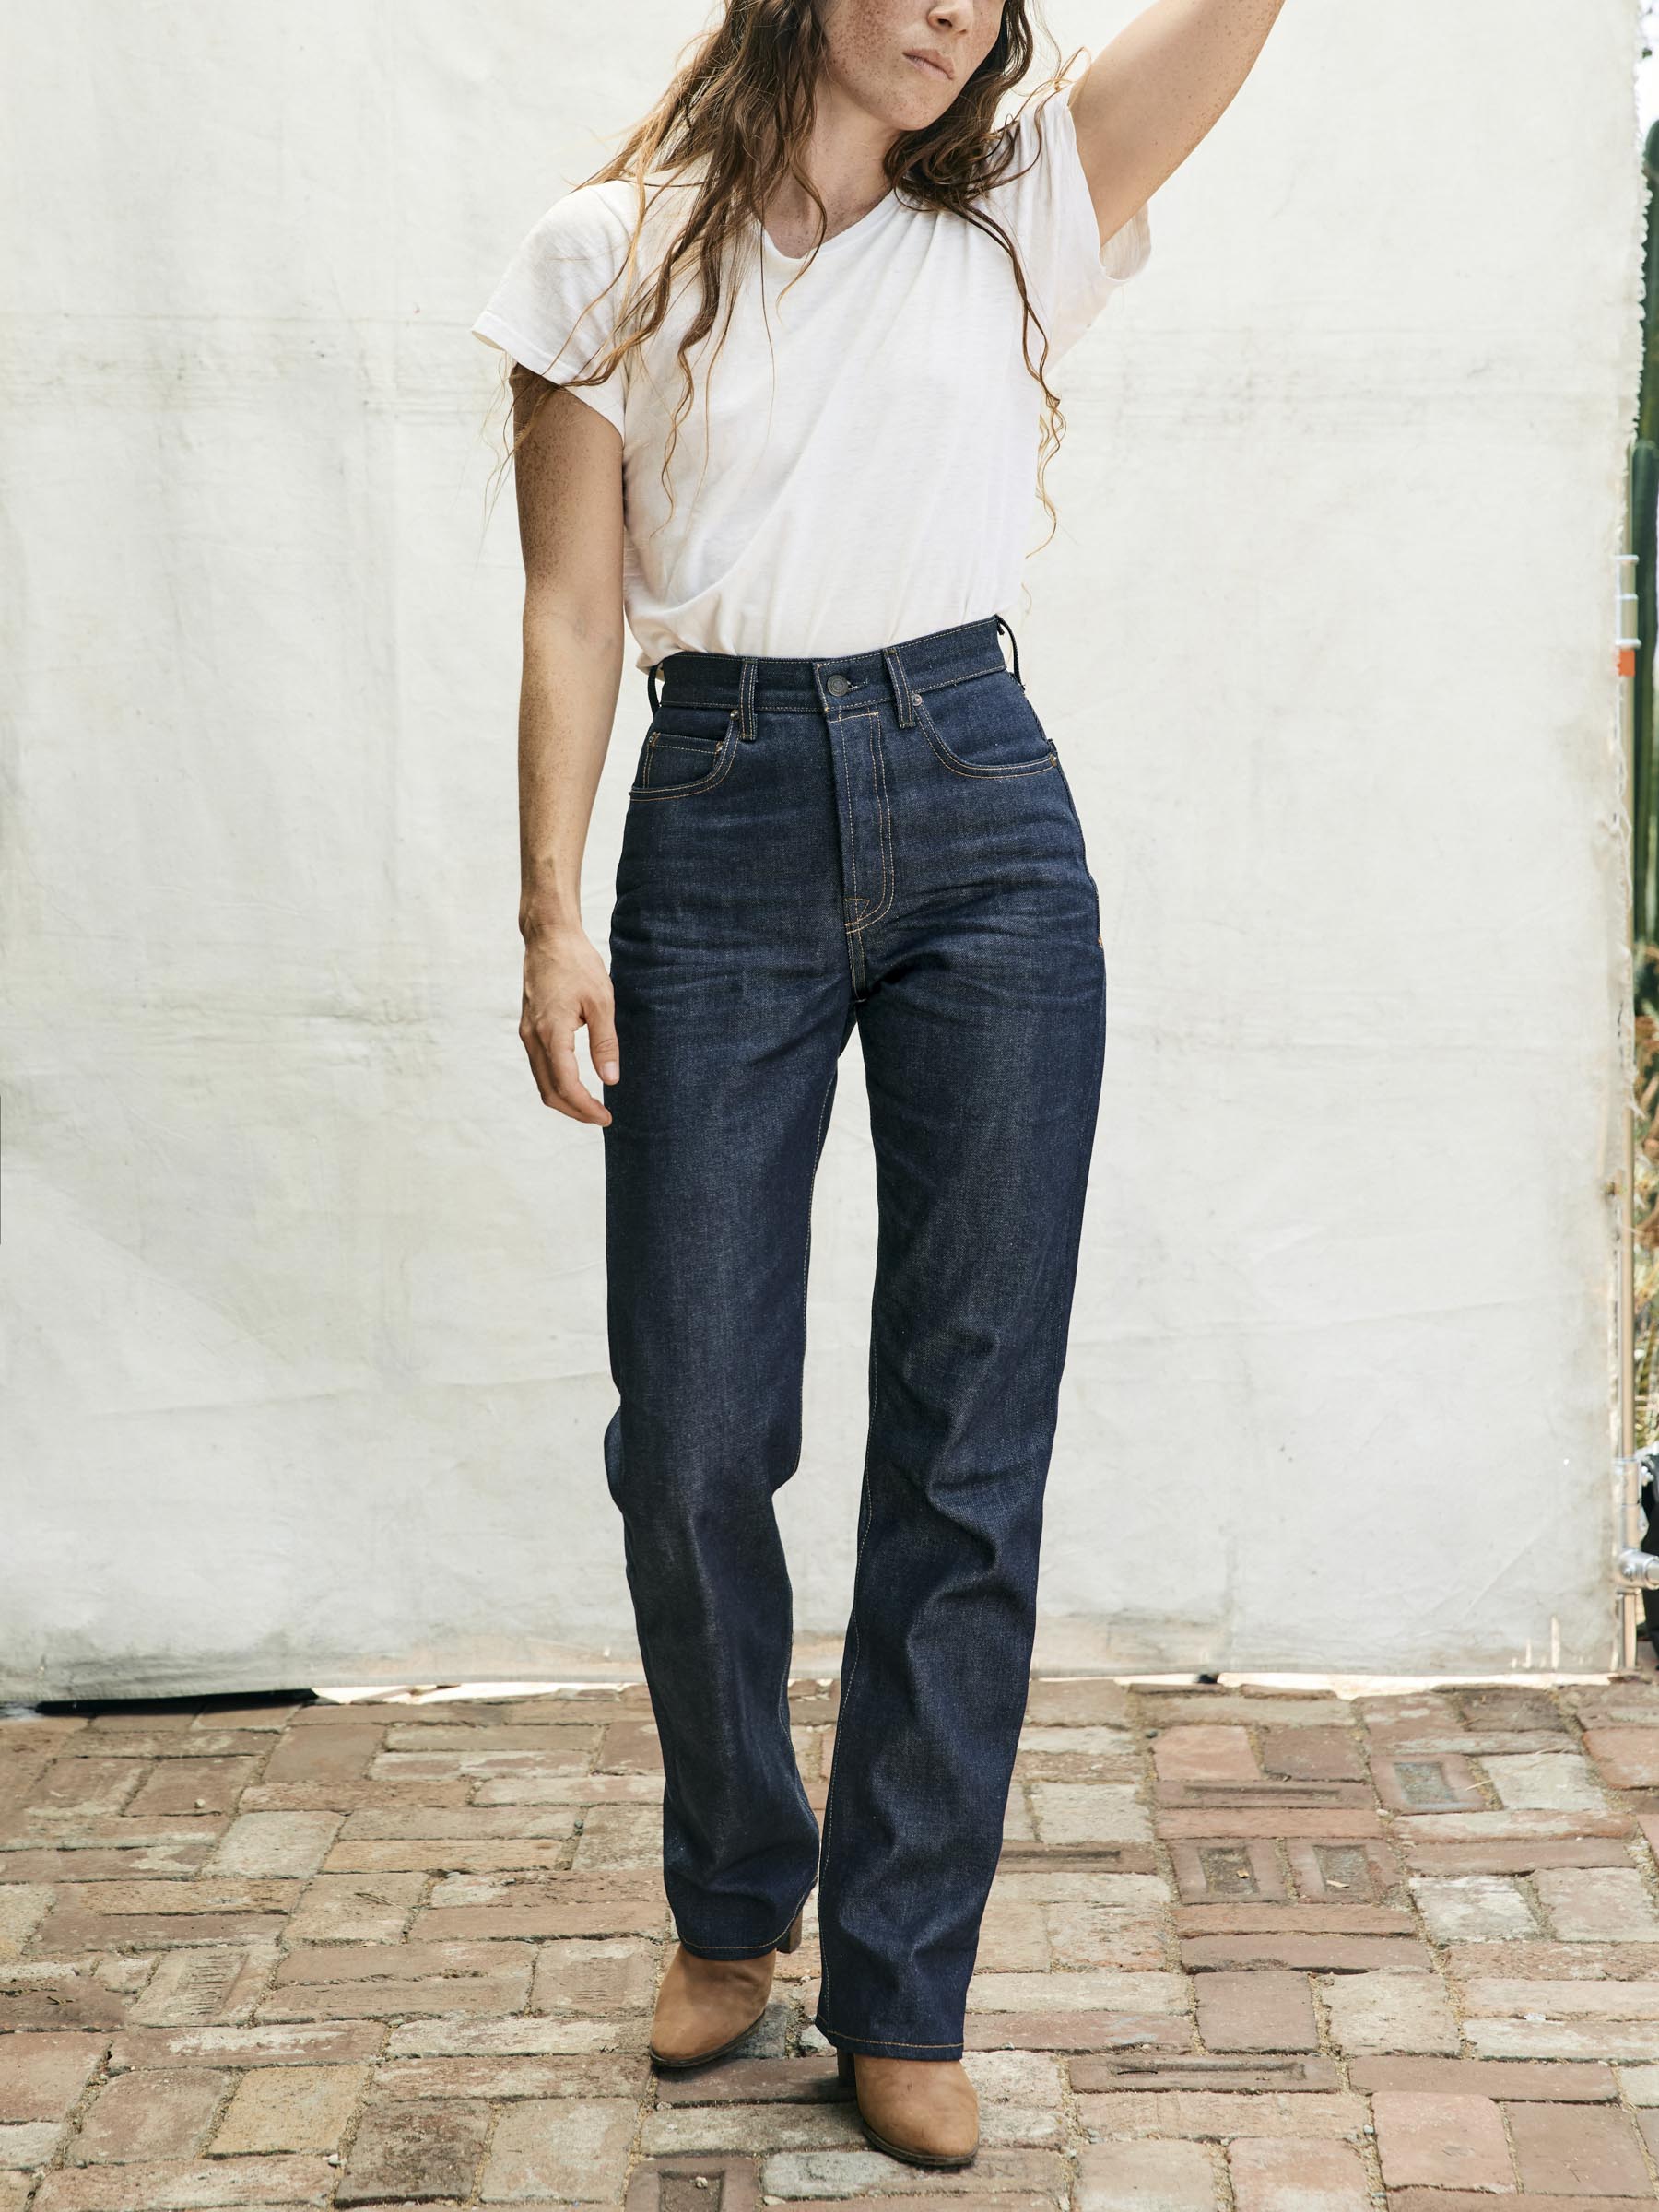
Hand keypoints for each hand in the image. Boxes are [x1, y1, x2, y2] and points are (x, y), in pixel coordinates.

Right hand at [518, 921, 618, 1125]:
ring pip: (541, 1080)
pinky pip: (538, 1065)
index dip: (586, 1108)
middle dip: (574, 1111)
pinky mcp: (528, 1027)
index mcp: (551, 1033)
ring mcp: (527, 1033)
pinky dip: (555, 1081)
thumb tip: (610, 1080)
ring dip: (564, 1098)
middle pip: (549, 1091)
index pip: (566, 1085)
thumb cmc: (577, 964)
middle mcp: (533, 1037)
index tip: (606, 1118)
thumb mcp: (601, 1002)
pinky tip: (574, 1082)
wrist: (549, 937)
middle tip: (601, 1117)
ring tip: (590, 1105)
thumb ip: (605, 1043)